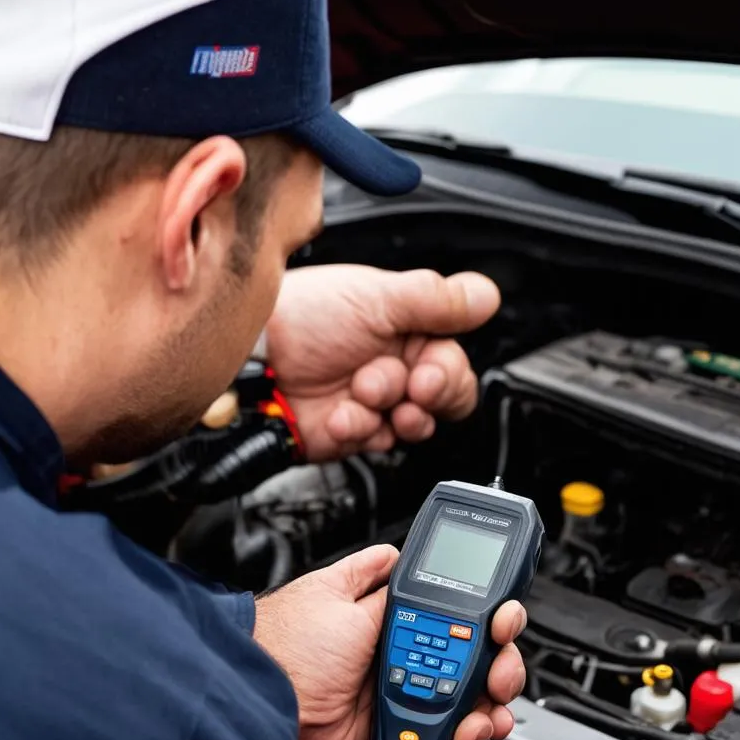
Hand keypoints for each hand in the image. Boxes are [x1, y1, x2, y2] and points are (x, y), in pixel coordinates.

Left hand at [253, 544, 526, 739]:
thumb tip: (394, 554)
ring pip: (465, 692)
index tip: (499, 616)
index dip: (483, 610)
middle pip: (471, 651)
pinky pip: (444, 729)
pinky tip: (476, 726)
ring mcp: (401, 688)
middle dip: (497, 657)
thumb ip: (377, 585)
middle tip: (498, 664)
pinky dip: (467, 729)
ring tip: (492, 702)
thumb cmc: (287, 649)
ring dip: (490, 696)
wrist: (266, 708)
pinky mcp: (397, 725)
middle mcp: (398, 649)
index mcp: (386, 614)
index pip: (450, 607)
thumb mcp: (336, 599)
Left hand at [263, 265, 500, 461]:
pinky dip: (361, 429)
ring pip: (414, 426)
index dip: (448, 373)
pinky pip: (378, 444)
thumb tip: (487, 295)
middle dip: (425, 397)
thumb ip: (436, 300)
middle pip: (444, 401)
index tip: (428, 373)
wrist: (252, 356)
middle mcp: (396, 368)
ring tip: (362, 394)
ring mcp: (375, 404)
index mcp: (408, 332)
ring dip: (390, 412)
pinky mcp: (353, 433)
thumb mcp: (376, 297)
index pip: (455, 363)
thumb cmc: (301, 315)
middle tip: (401, 389)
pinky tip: (339, 413)